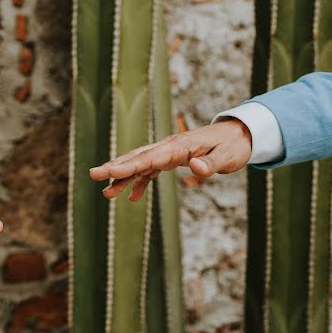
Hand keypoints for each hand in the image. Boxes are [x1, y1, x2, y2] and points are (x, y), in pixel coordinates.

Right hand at [88, 119, 252, 200]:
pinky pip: (150, 170)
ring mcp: (168, 152)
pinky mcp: (171, 159)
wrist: (239, 134)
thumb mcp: (227, 156)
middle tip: (93, 174)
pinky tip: (131, 198)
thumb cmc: (233, 146)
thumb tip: (193, 166)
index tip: (111, 172)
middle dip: (115, 167)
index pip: (151, 157)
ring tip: (105, 193)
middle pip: (138, 157)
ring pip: (140, 164)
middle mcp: (169, 147)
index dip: (131, 165)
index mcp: (180, 146)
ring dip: (122, 177)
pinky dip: (140, 183)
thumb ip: (209, 163)